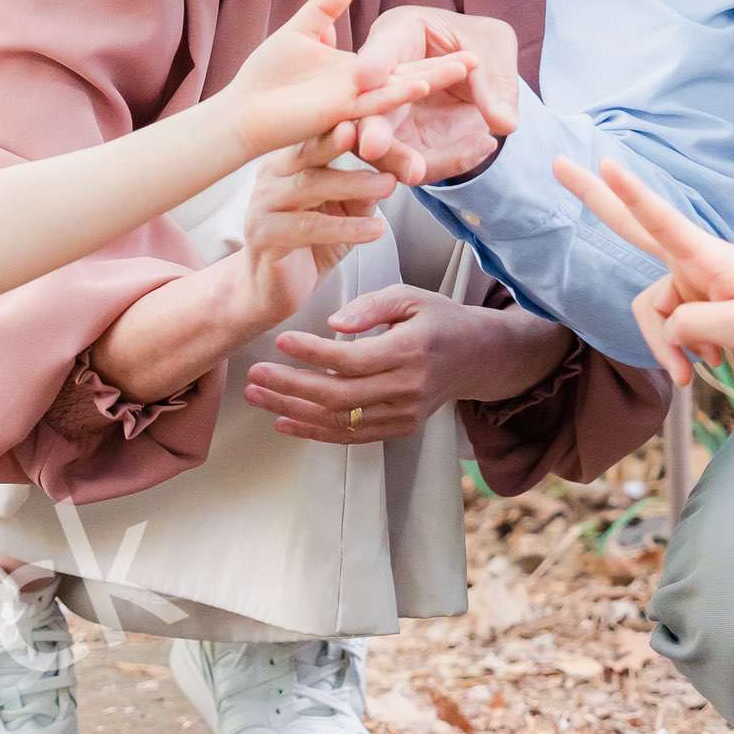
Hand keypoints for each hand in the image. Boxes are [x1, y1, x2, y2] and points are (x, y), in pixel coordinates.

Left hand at [222, 0, 479, 158]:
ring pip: (401, 89)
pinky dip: (396, 90)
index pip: (404, 62)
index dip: (435, 55)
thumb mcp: (300, 30)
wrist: (244, 108)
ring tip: (466, 66)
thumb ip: (325, 8)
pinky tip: (419, 82)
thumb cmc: (266, 76)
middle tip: (481, 58)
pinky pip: (371, 101)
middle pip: (413, 76)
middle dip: (447, 69)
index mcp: (357, 73)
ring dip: (432, 78)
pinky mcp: (337, 111)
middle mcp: (362, 89)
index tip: (466, 48)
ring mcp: (352, 101)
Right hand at [225, 129, 402, 331]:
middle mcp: (272, 174)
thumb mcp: (346, 209)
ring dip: (354, 184)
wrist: (275, 288)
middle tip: (379, 135)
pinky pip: (309, 226)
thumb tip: (398, 170)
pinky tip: (376, 229)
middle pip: (310, 150)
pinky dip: (346, 228)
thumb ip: (364, 188)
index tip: (384, 109)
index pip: (321, 132)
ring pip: (311, 185)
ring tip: (390, 186)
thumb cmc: (312, 242)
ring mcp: (263, 203)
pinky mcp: (264, 236)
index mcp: (291, 158)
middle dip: (344, 139)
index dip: (352, 121)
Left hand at [244, 284, 575, 443]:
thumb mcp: (411, 296)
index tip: (280, 341)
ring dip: (293, 411)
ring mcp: (404, 414)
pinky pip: (351, 436)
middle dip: (290, 388)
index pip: (351, 359)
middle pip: (339, 396)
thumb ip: (371, 306)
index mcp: (411, 350)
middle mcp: (408, 388)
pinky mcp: (399, 428)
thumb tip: (332, 325)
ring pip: (340, 421)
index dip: (311, 353)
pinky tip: (284, 421)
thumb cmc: (439, 320)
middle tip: (255, 376)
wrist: (478, 357)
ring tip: (257, 397)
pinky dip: (314, 432)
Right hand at [349, 5, 520, 181]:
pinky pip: (422, 162)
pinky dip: (449, 162)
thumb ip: (494, 82)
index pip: (379, 50)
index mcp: (396, 36)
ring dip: (402, 161)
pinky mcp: (411, 145)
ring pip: (387, 147)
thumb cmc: (482, 42)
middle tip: (372, 146)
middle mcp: (383, 80)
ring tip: (420, 170)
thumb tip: (503, 123)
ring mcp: (392, 117)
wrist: (485, 71)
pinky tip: (484, 145)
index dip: (372, 63)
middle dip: (370, 130)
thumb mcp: (494, 46)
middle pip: (368, 108)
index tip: (364, 77)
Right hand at [553, 154, 733, 382]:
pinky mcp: (704, 300)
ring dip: (670, 346)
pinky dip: (686, 347)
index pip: (661, 220)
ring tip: (703, 371)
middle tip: (557, 164)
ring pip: (657, 313)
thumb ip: (693, 326)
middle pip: (634, 229)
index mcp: (709, 257)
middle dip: (595, 199)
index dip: (630, 194)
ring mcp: (698, 280)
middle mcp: (697, 262)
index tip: (604, 161)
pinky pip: (676, 325)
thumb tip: (667, 325)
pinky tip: (713, 361)